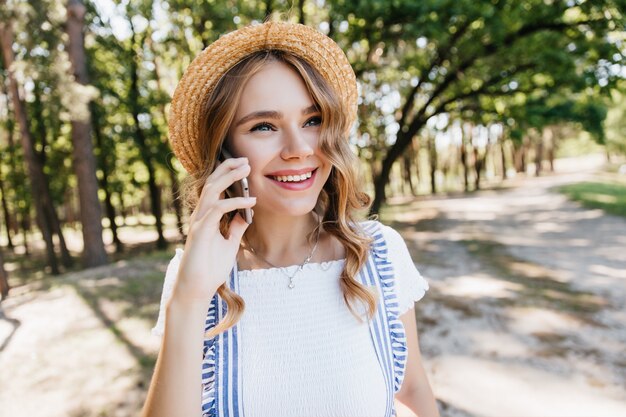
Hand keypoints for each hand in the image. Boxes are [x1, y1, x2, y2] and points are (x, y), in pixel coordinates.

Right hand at [173, 157, 255, 303]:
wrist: (197, 289)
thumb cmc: (210, 268)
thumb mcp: (229, 244)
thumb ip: (235, 227)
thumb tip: (245, 214)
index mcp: (206, 217)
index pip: (215, 189)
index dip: (227, 175)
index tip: (244, 166)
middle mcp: (200, 216)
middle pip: (212, 183)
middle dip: (228, 169)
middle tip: (245, 160)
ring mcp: (199, 222)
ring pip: (212, 191)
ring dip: (229, 178)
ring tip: (246, 169)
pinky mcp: (201, 231)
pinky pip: (217, 210)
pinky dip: (235, 203)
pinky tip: (250, 202)